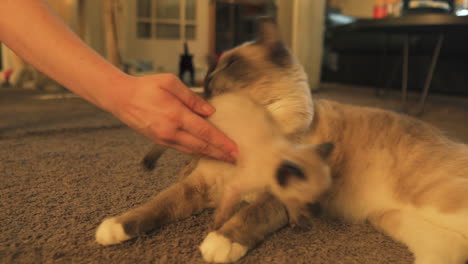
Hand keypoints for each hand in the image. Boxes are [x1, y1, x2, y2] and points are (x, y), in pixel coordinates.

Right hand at [110, 74, 237, 161]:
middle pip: (202, 146)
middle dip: (220, 154)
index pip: (205, 132)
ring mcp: (165, 138)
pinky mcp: (160, 141)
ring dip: (210, 155)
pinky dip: (196, 152)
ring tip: (224, 158)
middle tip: (236, 159)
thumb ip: (192, 98)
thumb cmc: (147, 86)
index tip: (235, 149)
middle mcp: (171, 131)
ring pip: (192, 150)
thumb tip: (211, 111)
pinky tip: (205, 152)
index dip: (222, 142)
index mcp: (176, 115)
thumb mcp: (170, 82)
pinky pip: (182, 149)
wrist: (121, 98)